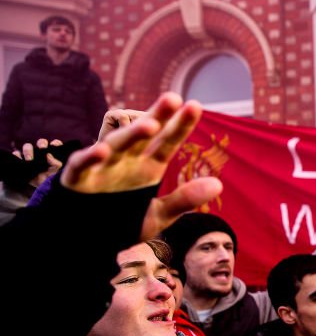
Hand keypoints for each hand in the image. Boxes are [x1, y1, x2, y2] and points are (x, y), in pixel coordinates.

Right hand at [14, 138, 62, 187]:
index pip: (55, 144)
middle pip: (41, 142)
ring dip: (28, 151)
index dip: (56, 143)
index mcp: (52, 154)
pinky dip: (17, 155)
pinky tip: (19, 159)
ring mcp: (30, 155)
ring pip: (28, 146)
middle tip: (42, 149)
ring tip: (29, 160)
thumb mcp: (55, 172)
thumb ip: (56, 164)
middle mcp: (41, 152)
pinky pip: (16, 154)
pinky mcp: (20, 159)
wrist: (39, 187)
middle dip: (42, 144)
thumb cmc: (49, 178)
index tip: (54, 146)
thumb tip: (48, 155)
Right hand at [61, 92, 221, 237]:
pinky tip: (101, 151)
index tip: (195, 106)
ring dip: (131, 134)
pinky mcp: (77, 178)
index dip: (180, 125)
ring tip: (150, 125)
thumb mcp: (159, 214)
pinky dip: (89, 157)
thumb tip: (218, 185)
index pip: (168, 142)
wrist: (89, 238)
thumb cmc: (124, 221)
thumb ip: (185, 199)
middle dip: (157, 116)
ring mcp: (102, 166)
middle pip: (144, 134)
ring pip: (117, 144)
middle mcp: (127, 159)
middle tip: (173, 97)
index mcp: (149, 165)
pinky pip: (82, 165)